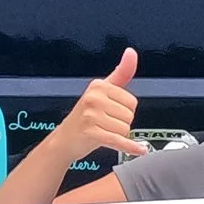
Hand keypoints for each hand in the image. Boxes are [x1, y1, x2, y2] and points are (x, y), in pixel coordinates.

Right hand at [53, 47, 144, 162]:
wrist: (64, 140)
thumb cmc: (85, 116)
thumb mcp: (102, 92)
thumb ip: (121, 74)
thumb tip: (131, 53)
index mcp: (98, 86)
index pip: (132, 101)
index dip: (124, 111)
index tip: (110, 112)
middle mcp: (94, 98)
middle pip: (130, 115)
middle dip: (121, 123)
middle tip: (104, 124)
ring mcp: (91, 115)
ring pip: (125, 129)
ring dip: (118, 135)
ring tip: (103, 131)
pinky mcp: (91, 132)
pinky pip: (118, 140)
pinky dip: (129, 147)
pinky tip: (139, 150)